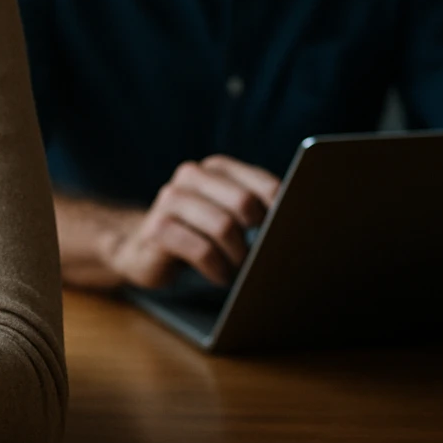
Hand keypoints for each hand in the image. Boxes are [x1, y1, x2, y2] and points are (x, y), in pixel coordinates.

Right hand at [106, 156, 280, 288]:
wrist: (144, 249)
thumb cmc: (199, 232)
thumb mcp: (228, 213)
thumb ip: (256, 208)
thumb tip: (298, 222)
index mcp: (216, 167)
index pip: (263, 185)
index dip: (282, 213)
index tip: (288, 235)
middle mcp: (191, 176)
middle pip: (244, 203)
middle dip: (257, 236)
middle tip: (258, 257)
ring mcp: (170, 200)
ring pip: (223, 226)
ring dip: (238, 256)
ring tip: (237, 269)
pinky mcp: (157, 228)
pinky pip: (201, 250)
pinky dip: (218, 269)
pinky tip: (219, 275)